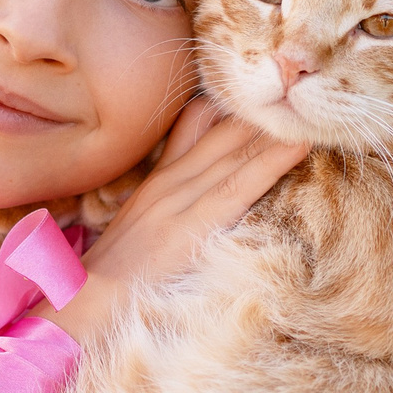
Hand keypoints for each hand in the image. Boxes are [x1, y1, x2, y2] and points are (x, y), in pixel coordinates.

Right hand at [53, 97, 307, 342]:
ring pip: (236, 150)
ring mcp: (179, 200)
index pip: (197, 122)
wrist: (83, 306)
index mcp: (158, 181)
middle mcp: (169, 181)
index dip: (234, 104)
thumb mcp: (139, 233)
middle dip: (263, 109)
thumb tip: (202, 202)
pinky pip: (240, 186)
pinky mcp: (191, 225)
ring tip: (309, 104)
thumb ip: (169, 211)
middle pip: (223, 130)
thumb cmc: (112, 281)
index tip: (268, 88)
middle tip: (302, 85)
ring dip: (275, 127)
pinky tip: (300, 144)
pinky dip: (273, 162)